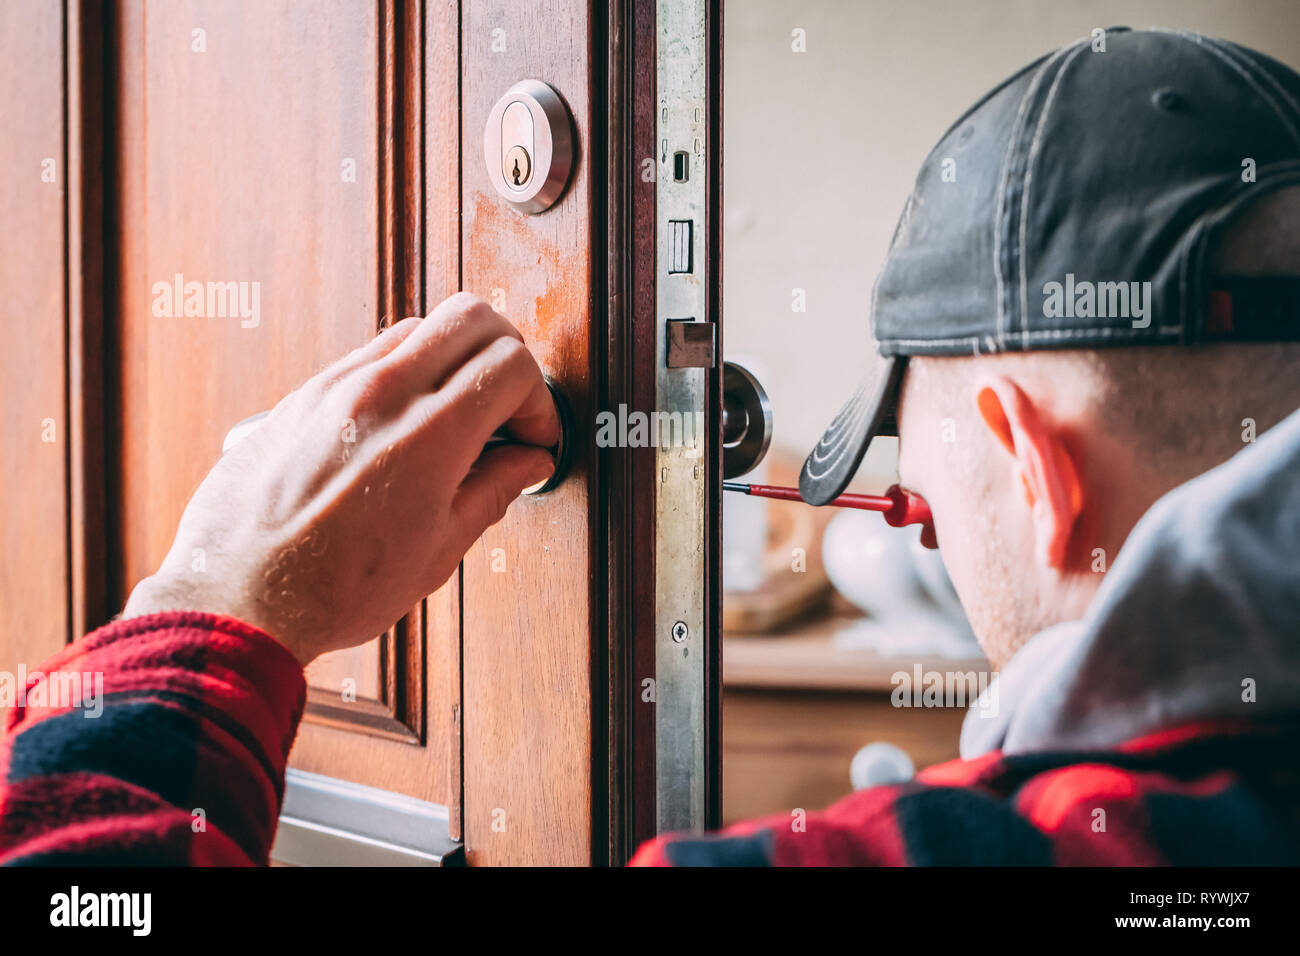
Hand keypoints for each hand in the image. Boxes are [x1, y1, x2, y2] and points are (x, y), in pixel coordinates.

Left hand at [121, 293, 559, 664]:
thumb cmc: (327, 590)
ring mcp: (337, 385)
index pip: (510, 362)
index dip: (538, 400)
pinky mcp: (305, 391)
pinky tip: (407, 427)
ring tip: (455, 420)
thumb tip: (528, 462)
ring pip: (422, 326)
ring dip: (454, 360)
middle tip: (506, 411)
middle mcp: (381, 394)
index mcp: (426, 437)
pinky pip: (373, 352)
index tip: (531, 436)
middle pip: (473, 317)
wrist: (236, 596)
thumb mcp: (436, 552)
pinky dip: (408, 372)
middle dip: (507, 357)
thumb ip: (492, 492)